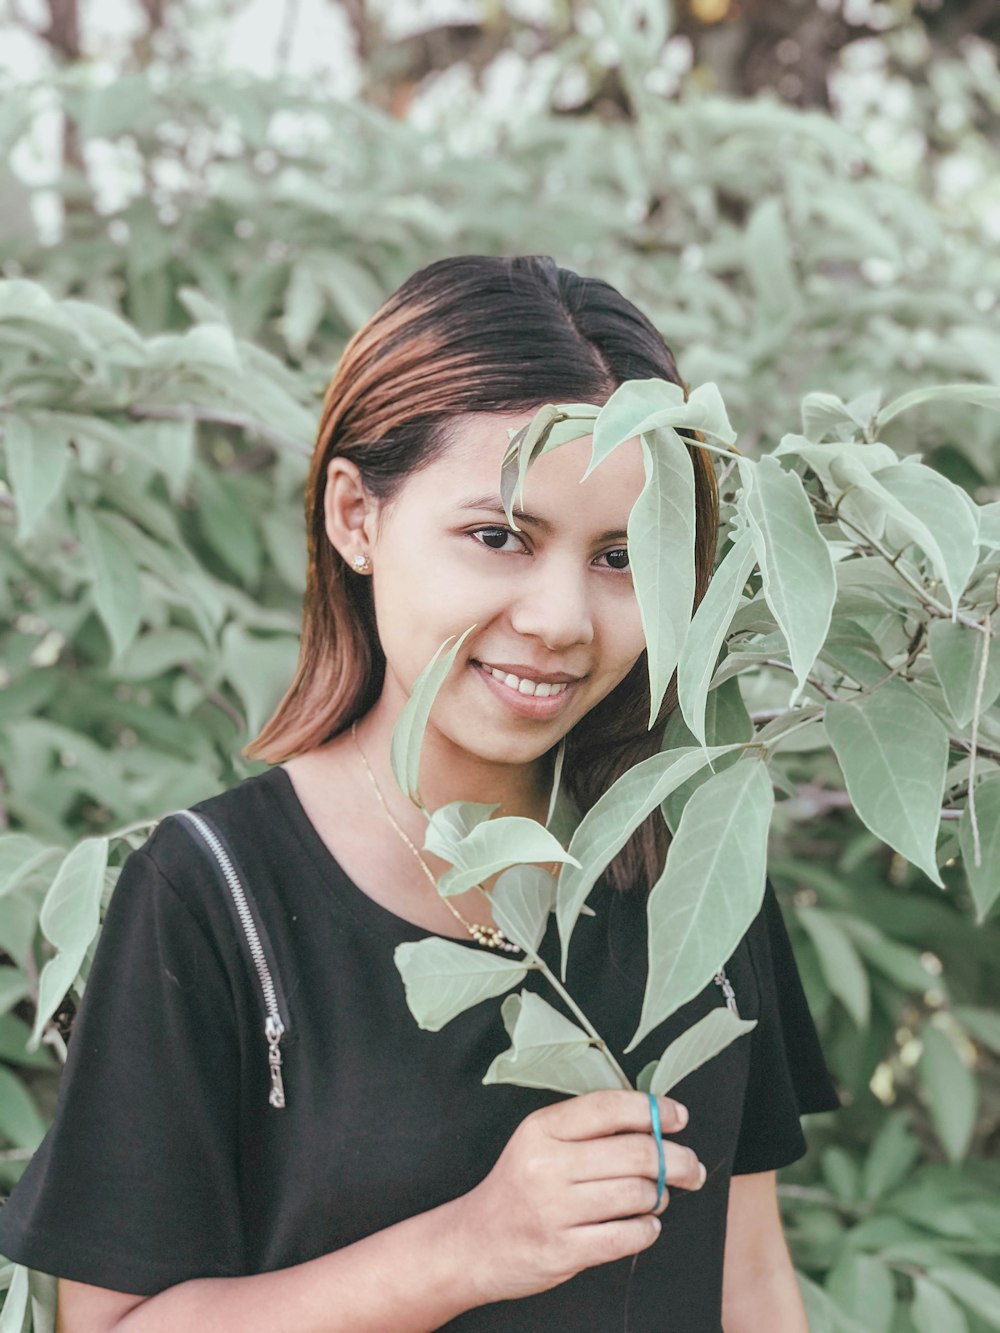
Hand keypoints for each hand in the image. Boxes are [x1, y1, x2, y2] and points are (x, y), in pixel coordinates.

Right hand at [456, 1089, 704, 1303]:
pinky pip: (626, 1236)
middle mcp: (547, 1165)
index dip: (652, 1109)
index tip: (679, 1116)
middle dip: (676, 1159)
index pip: (609, 1107)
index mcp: (542, 1129)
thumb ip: (587, 1129)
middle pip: (634, 1152)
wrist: (475, 1243)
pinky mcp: (563, 1250)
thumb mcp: (539, 1142)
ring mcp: (554, 1210)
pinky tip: (646, 1224)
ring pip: (636, 1194)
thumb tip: (652, 1120)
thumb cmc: (519, 1187)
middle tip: (691, 1167)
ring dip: (660, 1196)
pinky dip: (647, 1229)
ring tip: (657, 1197)